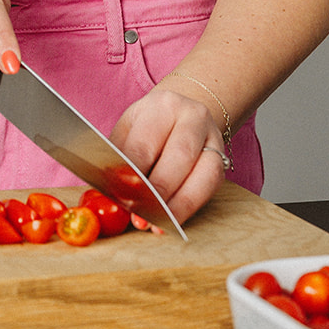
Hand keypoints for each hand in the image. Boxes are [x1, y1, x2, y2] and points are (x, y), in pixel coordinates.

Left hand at [109, 84, 226, 224]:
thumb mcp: (129, 130)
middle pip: (178, 157)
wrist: (181, 113)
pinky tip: (171, 220)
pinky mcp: (222, 162)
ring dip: (176, 204)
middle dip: (156, 191)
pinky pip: (210, 188)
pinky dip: (189, 207)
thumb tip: (106, 189)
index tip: (119, 197)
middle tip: (138, 215)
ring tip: (154, 223)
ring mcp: (213, 138)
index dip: (132, 175)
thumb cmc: (148, 126)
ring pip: (202, 174)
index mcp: (163, 105)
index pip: (144, 144)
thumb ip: (119, 156)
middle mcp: (193, 116)